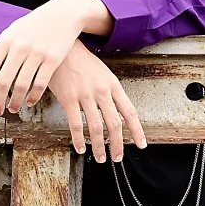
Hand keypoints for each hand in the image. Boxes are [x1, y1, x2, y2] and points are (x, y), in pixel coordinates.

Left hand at [0, 0, 108, 116]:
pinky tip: (30, 103)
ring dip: (15, 102)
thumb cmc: (33, 25)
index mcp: (5, 40)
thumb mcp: (11, 34)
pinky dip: (34, 97)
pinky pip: (40, 84)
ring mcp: (37, 52)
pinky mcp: (53, 59)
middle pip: (4, 81)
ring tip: (12, 109)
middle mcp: (19, 47)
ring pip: (22, 85)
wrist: (63, 13)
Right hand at [45, 42, 146, 162]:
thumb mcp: (103, 73)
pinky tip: (80, 147)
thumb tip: (116, 112)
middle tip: (117, 157)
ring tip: (100, 158)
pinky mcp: (69, 98)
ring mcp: (85, 95)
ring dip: (99, 146)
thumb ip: (110, 92)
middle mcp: (102, 91)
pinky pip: (76, 124)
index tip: (141, 144)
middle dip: (118, 145)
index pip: (130, 112)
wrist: (63, 47)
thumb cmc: (82, 61)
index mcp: (113, 85)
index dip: (137, 130)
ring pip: (97, 127)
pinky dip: (79, 139)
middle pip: (115, 124)